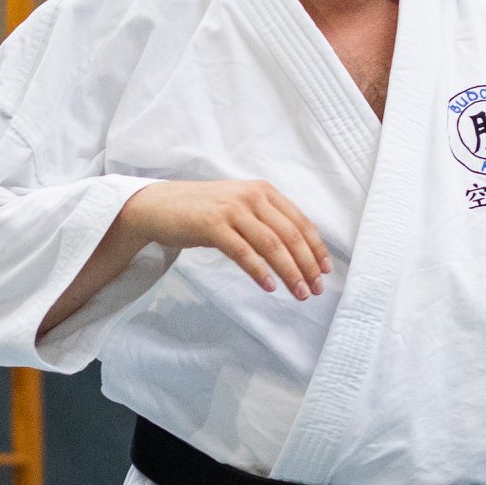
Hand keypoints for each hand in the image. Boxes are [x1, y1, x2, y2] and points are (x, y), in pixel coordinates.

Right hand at [120, 179, 330, 298]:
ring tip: (299, 293)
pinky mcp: (212, 225)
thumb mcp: (241, 207)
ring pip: (271, 245)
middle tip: (316, 289)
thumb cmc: (205, 210)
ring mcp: (232, 210)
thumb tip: (299, 250)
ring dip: (289, 272)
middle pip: (290, 235)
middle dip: (307, 265)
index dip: (316, 248)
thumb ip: (267, 220)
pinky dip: (259, 271)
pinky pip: (243, 252)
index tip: (325, 271)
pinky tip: (269, 287)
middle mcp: (251, 196)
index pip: (300, 222)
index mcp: (264, 191)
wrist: (160, 205)